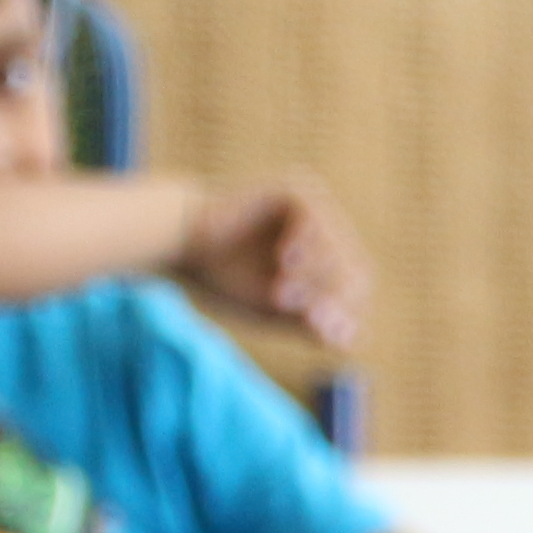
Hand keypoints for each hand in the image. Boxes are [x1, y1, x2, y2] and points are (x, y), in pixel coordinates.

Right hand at [179, 175, 371, 349]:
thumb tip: (348, 344)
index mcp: (329, 266)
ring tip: (281, 292)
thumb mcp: (268, 309)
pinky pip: (317, 217)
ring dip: (314, 276)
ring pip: (341, 249)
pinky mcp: (298, 189)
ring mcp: (317, 211)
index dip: (343, 315)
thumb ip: (307, 324)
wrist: (178, 241)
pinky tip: (283, 259)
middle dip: (327, 297)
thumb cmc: (222, 276)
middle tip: (292, 310)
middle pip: (355, 273)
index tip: (318, 331)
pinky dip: (306, 241)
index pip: (354, 295)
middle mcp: (329, 237)